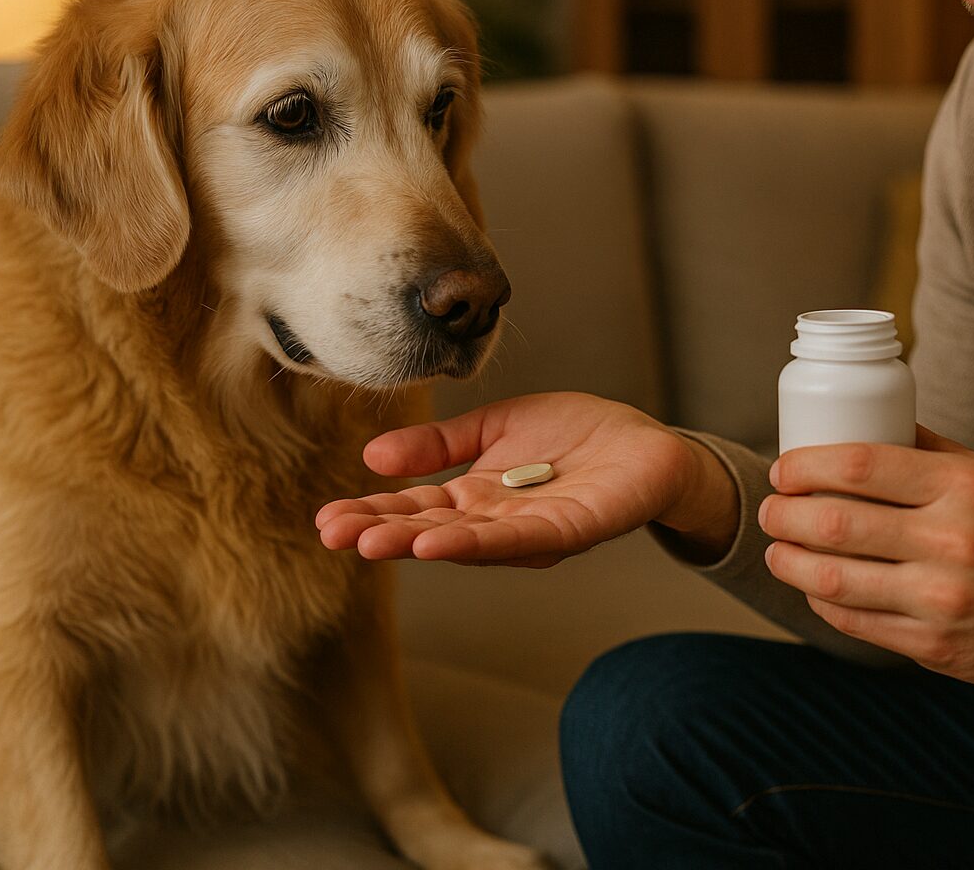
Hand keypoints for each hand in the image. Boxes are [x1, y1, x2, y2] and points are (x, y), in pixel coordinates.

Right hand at [315, 392, 736, 567]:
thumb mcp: (493, 429)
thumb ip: (438, 445)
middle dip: (381, 532)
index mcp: (475, 498)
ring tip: (373, 541)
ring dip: (419, 543)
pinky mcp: (568, 530)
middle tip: (332, 534)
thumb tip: (373, 456)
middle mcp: (495, 523)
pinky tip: (438, 542)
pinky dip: (476, 543)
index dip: (372, 512)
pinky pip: (517, 540)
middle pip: (431, 530)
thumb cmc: (573, 437)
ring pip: (467, 542)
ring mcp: (529, 532)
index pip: (415, 509)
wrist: (646, 444)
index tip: (327, 518)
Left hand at [759, 426, 973, 694]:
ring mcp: (942, 600)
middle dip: (783, 514)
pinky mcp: (933, 646)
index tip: (783, 469)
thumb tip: (863, 418)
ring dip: (787, 561)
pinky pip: (853, 620)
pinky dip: (820, 598)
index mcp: (965, 487)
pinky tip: (812, 584)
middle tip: (770, 509)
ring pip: (831, 577)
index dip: (805, 465)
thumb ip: (930, 450)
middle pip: (833, 522)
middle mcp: (953, 541)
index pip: (860, 465)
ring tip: (776, 549)